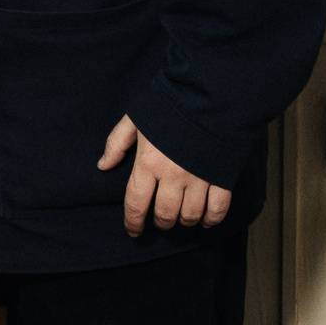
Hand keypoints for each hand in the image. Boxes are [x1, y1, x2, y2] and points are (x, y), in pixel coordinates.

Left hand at [99, 116, 231, 235]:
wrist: (211, 94)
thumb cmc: (170, 104)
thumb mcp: (136, 118)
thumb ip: (117, 143)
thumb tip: (103, 166)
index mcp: (149, 162)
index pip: (136, 203)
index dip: (133, 222)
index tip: (133, 231)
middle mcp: (173, 175)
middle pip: (165, 214)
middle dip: (160, 222)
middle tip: (160, 220)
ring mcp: (199, 178)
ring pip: (190, 215)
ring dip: (184, 221)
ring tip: (181, 217)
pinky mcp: (222, 177)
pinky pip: (218, 209)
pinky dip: (212, 220)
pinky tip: (205, 220)